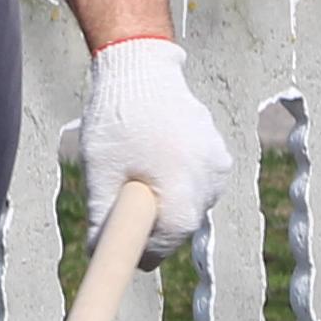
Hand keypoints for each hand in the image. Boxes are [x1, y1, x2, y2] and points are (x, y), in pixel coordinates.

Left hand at [77, 37, 229, 266]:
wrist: (141, 67)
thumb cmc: (118, 118)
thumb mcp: (102, 174)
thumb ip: (105, 219)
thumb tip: (102, 253)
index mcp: (184, 195)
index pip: (162, 245)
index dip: (138, 249)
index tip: (120, 244)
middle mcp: (210, 185)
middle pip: (178, 226)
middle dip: (151, 223)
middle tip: (122, 202)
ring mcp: (218, 167)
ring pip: (188, 204)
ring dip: (166, 200)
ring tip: (138, 169)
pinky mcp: (219, 153)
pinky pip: (197, 183)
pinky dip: (176, 180)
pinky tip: (154, 156)